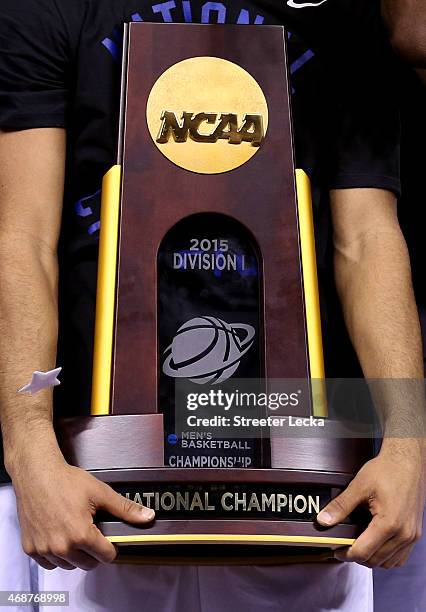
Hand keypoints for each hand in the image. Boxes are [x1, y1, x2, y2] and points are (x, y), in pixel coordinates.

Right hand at [10, 446, 154, 570]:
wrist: (36, 474)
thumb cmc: (66, 481)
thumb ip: (125, 509)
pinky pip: (50, 563)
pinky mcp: (31, 549)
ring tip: (74, 530)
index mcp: (81, 535)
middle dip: (94, 550)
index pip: (106, 556)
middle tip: (91, 530)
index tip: (107, 535)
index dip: (111, 545)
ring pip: (69, 565)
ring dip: (75, 554)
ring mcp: (44, 550)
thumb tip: (148, 517)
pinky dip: (57, 554)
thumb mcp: (100, 492)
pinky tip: (59, 535)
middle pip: (88, 564)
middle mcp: (62, 547)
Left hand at [317, 438, 424, 567]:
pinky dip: (387, 556)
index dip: (346, 554)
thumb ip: (340, 506)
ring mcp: (412, 535)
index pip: (363, 552)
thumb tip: (324, 520)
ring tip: (359, 544)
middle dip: (357, 556)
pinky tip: (376, 544)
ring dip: (373, 558)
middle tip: (345, 545)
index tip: (337, 550)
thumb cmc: (388, 470)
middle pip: (375, 560)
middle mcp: (404, 533)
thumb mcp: (359, 486)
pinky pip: (401, 556)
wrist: (407, 461)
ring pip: (389, 562)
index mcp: (389, 522)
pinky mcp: (415, 533)